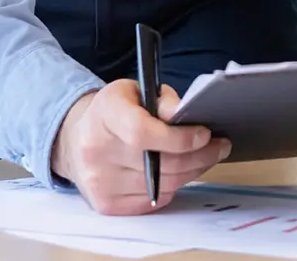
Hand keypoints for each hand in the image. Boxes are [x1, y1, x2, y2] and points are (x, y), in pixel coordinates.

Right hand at [50, 80, 231, 213]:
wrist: (76, 140)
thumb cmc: (115, 112)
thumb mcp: (135, 91)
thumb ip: (162, 100)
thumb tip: (183, 114)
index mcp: (104, 115)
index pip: (142, 133)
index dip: (179, 137)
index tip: (205, 134)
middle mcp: (96, 152)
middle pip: (160, 163)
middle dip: (199, 155)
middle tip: (220, 146)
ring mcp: (99, 182)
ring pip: (163, 184)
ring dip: (192, 171)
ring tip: (206, 157)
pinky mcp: (106, 205)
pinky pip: (154, 200)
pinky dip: (172, 186)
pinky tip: (179, 172)